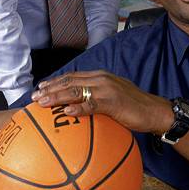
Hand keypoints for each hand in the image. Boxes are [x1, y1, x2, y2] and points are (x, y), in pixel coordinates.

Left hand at [31, 70, 172, 133]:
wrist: (154, 111)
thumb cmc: (134, 107)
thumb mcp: (113, 98)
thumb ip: (96, 99)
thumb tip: (78, 108)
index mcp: (100, 77)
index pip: (73, 77)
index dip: (55, 82)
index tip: (40, 88)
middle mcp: (101, 79)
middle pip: (70, 82)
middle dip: (50, 89)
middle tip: (34, 97)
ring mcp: (107, 89)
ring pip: (76, 91)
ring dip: (57, 97)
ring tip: (43, 103)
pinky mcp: (113, 102)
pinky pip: (91, 105)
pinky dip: (78, 108)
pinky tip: (67, 112)